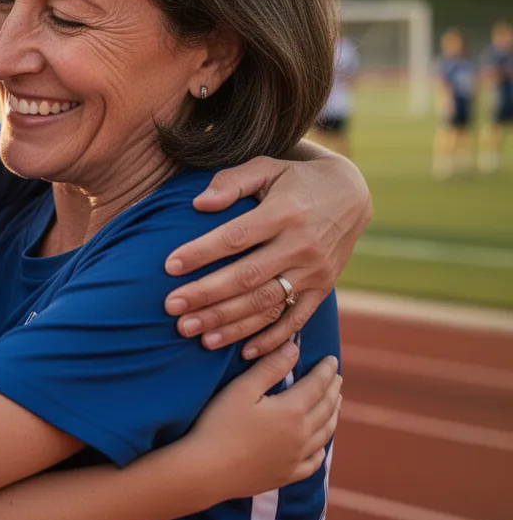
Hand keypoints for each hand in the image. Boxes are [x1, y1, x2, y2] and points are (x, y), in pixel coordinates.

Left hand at [163, 154, 370, 357]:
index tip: (169, 266)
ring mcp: (315, 271)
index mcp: (284, 212)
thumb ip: (232, 182)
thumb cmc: (294, 180)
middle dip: (207, 295)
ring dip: (229, 323)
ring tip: (193, 332)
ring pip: (267, 304)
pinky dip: (270, 339)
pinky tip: (241, 353)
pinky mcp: (323, 289)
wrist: (351, 194)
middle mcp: (302, 245)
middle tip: (171, 308)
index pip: (235, 238)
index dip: (201, 253)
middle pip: (248, 277)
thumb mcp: (266, 167)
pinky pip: (296, 320)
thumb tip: (198, 203)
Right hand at [187, 343, 340, 500]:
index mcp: (292, 411)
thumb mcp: (242, 389)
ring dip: (333, 415)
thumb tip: (294, 347)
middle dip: (332, 390)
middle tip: (337, 377)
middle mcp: (301, 435)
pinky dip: (321, 450)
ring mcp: (296, 459)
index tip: (332, 359)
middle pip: (325, 408)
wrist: (207, 471)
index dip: (326, 371)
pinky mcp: (286, 476)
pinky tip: (321, 446)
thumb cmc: (219, 424)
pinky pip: (313, 462)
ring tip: (336, 403)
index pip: (317, 385)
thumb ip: (270, 368)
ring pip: (324, 434)